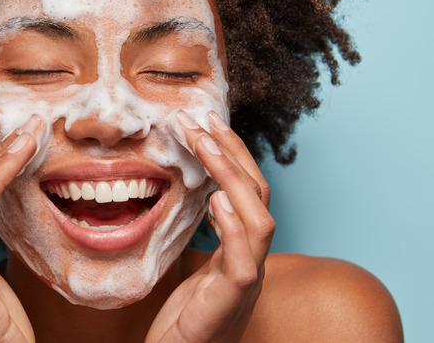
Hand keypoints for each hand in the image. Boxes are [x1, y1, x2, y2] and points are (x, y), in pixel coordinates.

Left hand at [145, 111, 273, 342]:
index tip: (205, 123)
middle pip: (258, 196)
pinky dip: (233, 228)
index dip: (232, 155)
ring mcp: (244, 283)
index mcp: (239, 250)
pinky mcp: (230, 303)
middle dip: (232, 153)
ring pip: (259, 222)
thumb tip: (188, 195)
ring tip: (206, 146)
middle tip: (202, 120)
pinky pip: (243, 262)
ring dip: (232, 178)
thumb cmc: (183, 321)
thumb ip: (199, 237)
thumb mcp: (191, 269)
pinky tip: (217, 201)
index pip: (247, 192)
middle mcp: (250, 260)